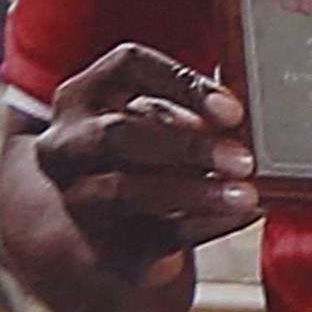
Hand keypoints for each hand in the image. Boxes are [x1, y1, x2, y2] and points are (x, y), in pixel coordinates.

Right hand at [33, 43, 262, 275]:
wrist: (110, 226)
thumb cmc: (145, 152)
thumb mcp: (157, 120)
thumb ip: (189, 111)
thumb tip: (237, 120)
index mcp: (82, 95)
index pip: (128, 65)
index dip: (182, 82)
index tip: (233, 110)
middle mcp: (66, 144)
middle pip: (118, 135)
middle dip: (186, 146)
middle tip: (241, 159)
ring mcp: (74, 197)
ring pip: (126, 191)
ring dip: (193, 193)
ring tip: (245, 196)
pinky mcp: (97, 246)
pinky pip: (148, 235)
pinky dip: (201, 226)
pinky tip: (239, 217)